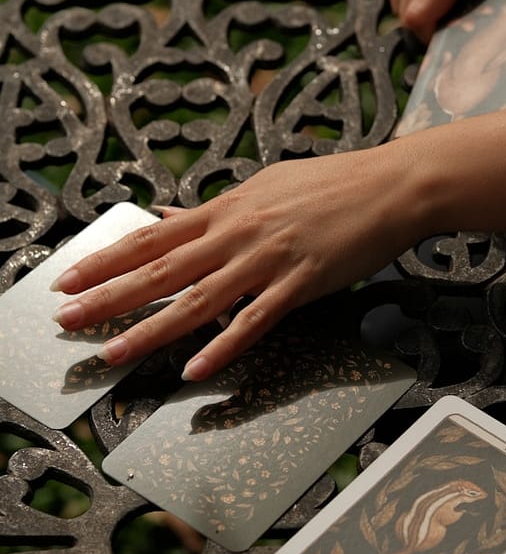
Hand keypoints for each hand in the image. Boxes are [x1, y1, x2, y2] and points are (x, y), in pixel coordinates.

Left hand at [51, 147, 416, 381]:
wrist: (391, 185)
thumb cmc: (332, 184)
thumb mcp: (266, 186)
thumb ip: (216, 207)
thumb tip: (172, 212)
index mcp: (227, 208)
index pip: (152, 235)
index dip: (106, 259)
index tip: (70, 278)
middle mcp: (237, 232)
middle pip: (159, 269)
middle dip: (106, 298)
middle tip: (66, 321)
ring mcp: (267, 258)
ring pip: (196, 299)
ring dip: (149, 329)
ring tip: (111, 353)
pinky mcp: (300, 283)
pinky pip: (253, 321)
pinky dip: (222, 347)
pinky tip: (194, 369)